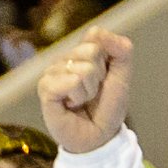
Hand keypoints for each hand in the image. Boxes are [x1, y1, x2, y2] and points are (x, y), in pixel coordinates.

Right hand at [38, 26, 132, 153]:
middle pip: (90, 51)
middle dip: (100, 76)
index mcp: (79, 53)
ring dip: (90, 90)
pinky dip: (78, 96)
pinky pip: (70, 81)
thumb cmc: (107, 107)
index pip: (95, 36)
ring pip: (82, 69)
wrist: (99, 137)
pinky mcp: (45, 89)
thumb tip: (97, 30)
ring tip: (82, 101)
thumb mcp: (122, 76)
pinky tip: (71, 105)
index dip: (108, 60)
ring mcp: (52, 73)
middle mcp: (63, 60)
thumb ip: (121, 50)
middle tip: (93, 93)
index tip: (105, 78)